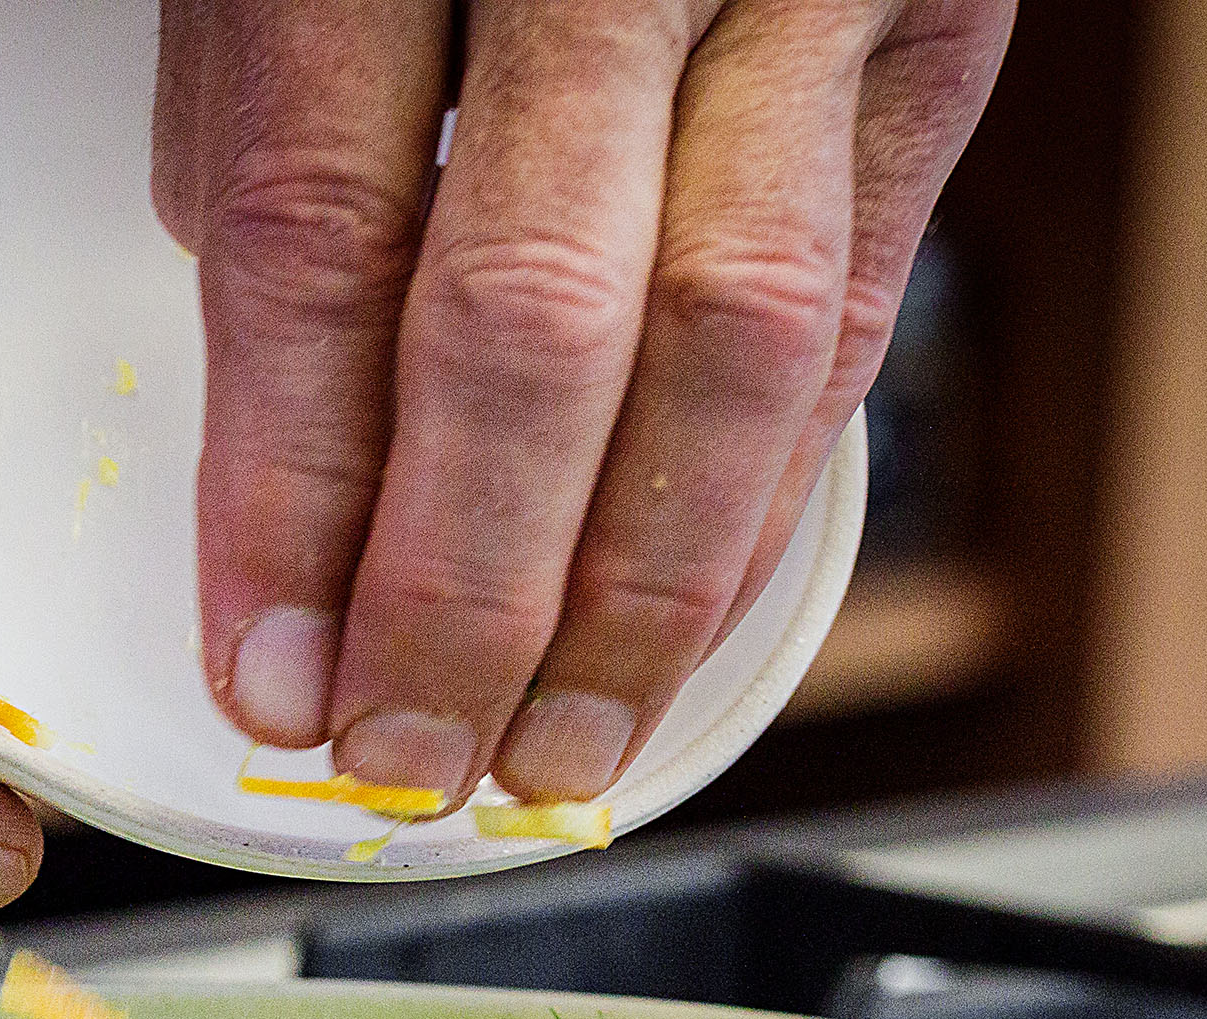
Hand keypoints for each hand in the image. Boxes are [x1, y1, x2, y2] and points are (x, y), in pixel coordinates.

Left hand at [156, 0, 1007, 807]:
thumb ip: (271, 96)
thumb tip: (266, 376)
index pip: (330, 239)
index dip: (294, 492)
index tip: (265, 664)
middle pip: (539, 325)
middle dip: (466, 590)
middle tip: (403, 757)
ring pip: (741, 338)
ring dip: (638, 588)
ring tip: (550, 751)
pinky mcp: (941, 14)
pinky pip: (861, 298)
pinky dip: (767, 486)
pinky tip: (687, 613)